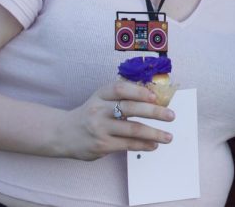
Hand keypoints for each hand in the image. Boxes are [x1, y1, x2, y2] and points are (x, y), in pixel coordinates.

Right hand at [53, 79, 175, 160]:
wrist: (62, 133)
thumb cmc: (90, 113)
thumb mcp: (100, 98)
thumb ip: (121, 96)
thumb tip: (154, 97)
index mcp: (100, 94)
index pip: (120, 88)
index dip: (139, 91)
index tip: (155, 97)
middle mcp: (99, 110)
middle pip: (130, 109)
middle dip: (154, 112)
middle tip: (171, 116)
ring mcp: (99, 128)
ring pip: (132, 130)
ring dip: (153, 134)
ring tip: (168, 137)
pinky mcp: (101, 145)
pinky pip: (127, 145)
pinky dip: (143, 145)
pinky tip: (153, 145)